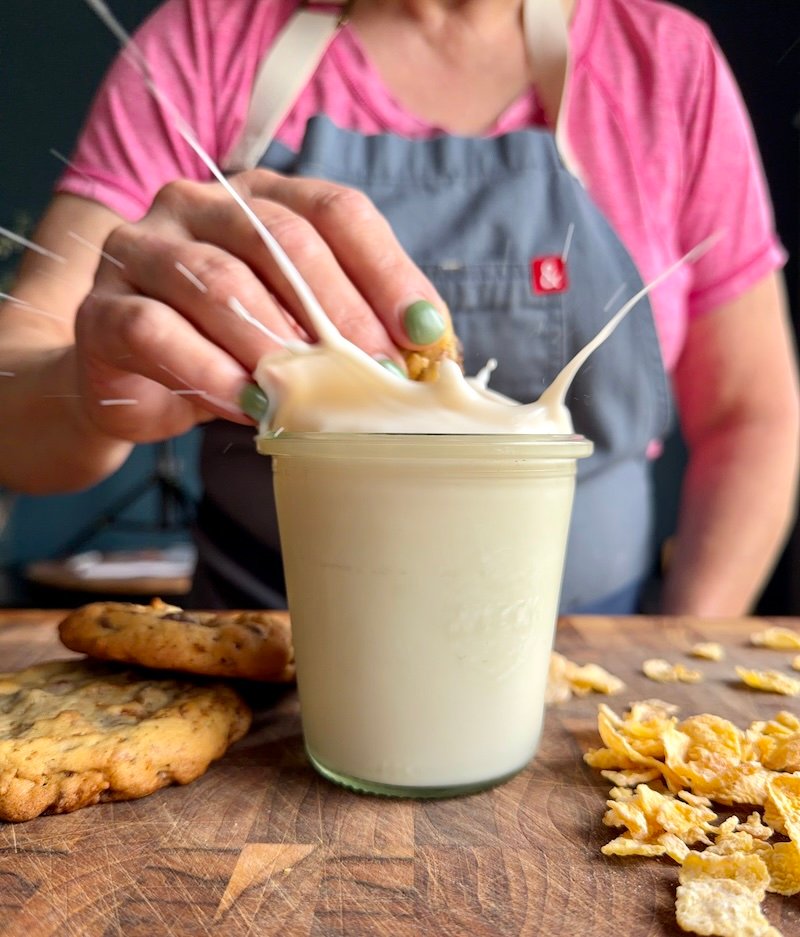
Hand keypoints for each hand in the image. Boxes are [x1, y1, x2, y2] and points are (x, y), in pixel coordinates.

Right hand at [75, 168, 448, 440]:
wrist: (130, 382)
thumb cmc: (229, 350)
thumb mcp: (298, 331)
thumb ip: (351, 327)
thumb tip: (434, 351)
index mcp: (260, 197)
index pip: (335, 211)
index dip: (386, 271)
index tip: (426, 334)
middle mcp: (200, 205)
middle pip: (281, 240)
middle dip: (341, 313)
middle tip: (378, 373)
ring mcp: (144, 248)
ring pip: (218, 280)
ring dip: (277, 343)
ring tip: (314, 393)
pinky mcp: (102, 307)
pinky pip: (157, 330)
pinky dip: (211, 371)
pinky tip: (248, 403)